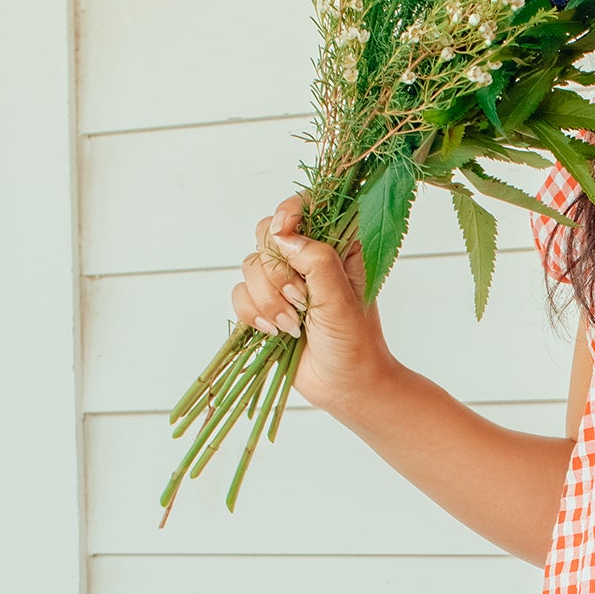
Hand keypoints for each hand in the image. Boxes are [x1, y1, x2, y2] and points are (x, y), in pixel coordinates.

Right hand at [231, 193, 390, 424]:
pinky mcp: (264, 305)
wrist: (345, 388)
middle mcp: (307, 257)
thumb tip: (284, 237)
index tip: (284, 231)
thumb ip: (317, 260)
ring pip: (250, 266)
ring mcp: (283, 281)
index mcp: (337, 246)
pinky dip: (252, 313)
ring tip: (292, 324)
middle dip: (276, 270)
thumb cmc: (355, 344)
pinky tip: (275, 331)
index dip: (289, 212)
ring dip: (267, 299)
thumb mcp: (341, 298)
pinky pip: (239, 294)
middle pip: (267, 234)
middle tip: (299, 298)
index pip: (307, 206)